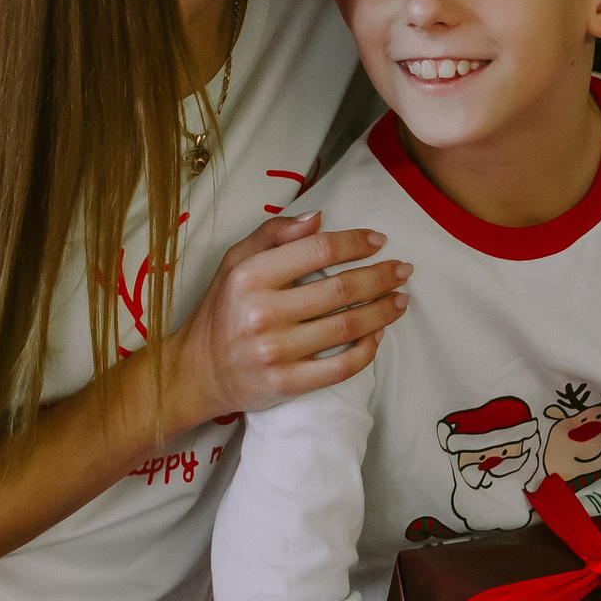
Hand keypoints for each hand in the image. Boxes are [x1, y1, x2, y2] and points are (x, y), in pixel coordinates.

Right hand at [160, 211, 408, 433]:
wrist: (196, 372)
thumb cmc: (221, 310)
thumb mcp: (234, 262)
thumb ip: (273, 234)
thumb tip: (319, 217)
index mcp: (251, 276)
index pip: (318, 250)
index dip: (356, 242)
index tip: (379, 240)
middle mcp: (263, 312)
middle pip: (342, 289)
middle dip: (382, 276)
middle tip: (404, 270)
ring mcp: (276, 351)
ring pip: (348, 326)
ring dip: (384, 311)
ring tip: (401, 300)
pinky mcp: (286, 383)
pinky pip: (341, 367)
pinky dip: (368, 349)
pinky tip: (379, 334)